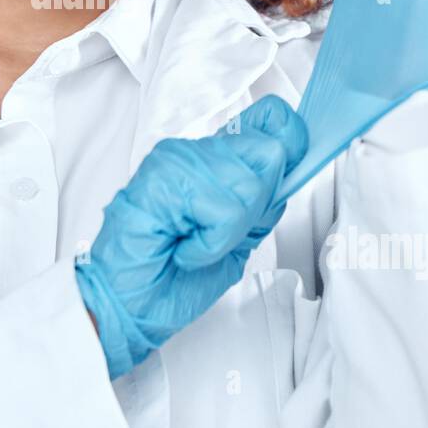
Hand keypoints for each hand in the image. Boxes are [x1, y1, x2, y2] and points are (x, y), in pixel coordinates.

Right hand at [75, 95, 307, 378]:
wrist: (131, 308)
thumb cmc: (174, 278)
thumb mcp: (240, 238)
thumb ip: (266, 200)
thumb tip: (296, 168)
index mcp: (215, 159)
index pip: (270, 119)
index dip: (291, 144)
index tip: (281, 183)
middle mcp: (196, 152)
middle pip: (270, 152)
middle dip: (257, 206)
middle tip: (221, 233)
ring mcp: (176, 161)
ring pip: (249, 184)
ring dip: (228, 233)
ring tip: (195, 245)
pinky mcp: (162, 179)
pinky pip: (221, 208)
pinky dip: (209, 243)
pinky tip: (184, 249)